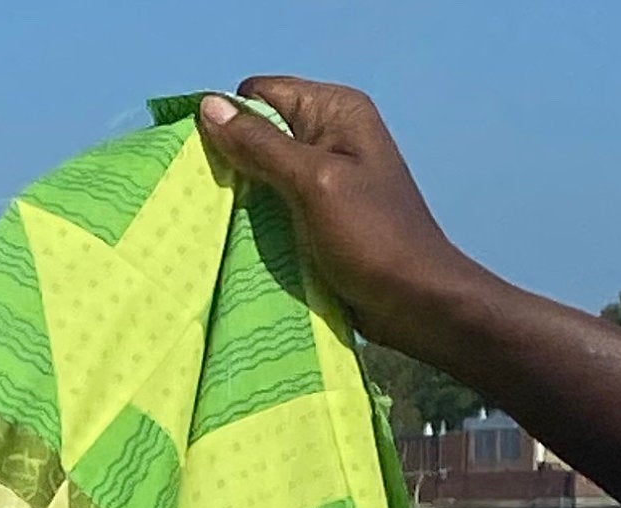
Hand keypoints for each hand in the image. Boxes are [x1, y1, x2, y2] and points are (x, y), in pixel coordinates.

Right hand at [196, 76, 489, 362]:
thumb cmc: (370, 236)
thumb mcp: (312, 182)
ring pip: (261, 172)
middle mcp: (329, 133)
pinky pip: (273, 204)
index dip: (229, 122)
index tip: (208, 165)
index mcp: (335, 110)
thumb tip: (208, 106)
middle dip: (231, 161)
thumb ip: (261, 145)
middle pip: (259, 132)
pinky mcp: (317, 212)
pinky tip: (237, 240)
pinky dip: (253, 220)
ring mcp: (324, 174)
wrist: (413, 299)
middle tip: (211, 201)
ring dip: (238, 197)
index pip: (261, 95)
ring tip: (218, 224)